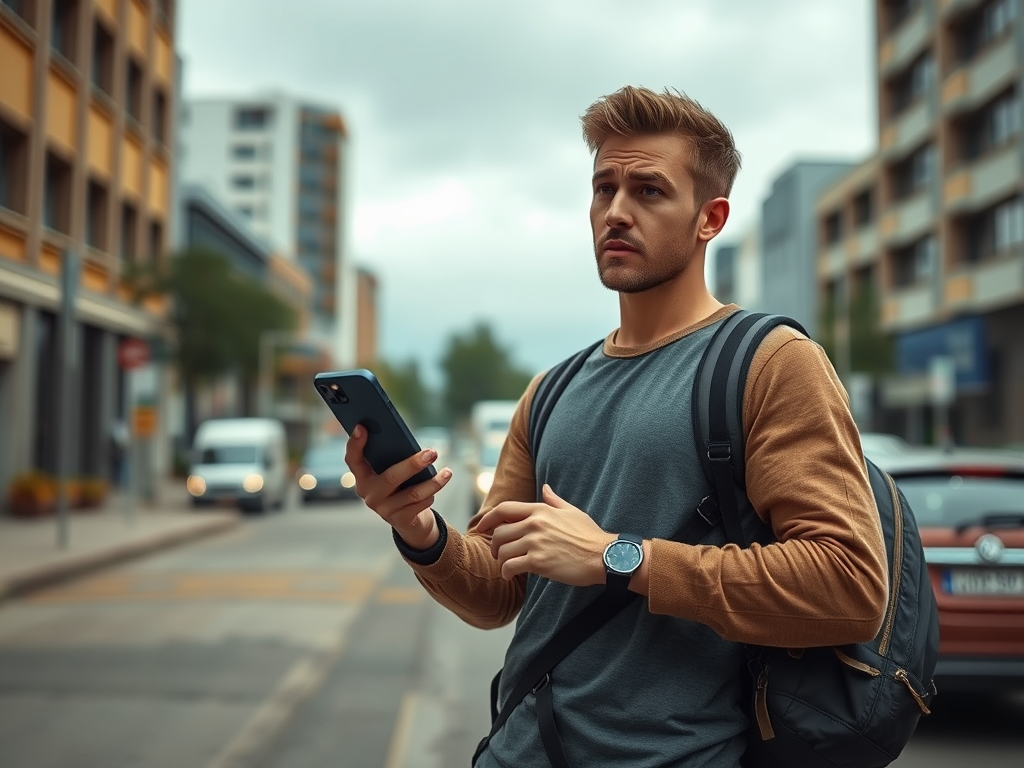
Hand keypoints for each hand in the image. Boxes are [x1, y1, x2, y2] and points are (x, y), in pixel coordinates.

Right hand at [344, 424, 452, 548]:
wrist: (409, 520)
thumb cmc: (402, 486)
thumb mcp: (394, 471)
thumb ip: (394, 458)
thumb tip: (409, 443)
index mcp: (363, 477)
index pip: (353, 460)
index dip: (355, 444)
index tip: (361, 427)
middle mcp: (369, 494)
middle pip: (391, 477)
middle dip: (413, 464)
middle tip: (432, 453)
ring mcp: (383, 509)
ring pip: (412, 493)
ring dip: (433, 482)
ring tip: (447, 472)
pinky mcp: (399, 520)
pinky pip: (420, 504)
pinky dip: (431, 494)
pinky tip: (437, 488)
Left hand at [475, 484, 614, 585]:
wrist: (603, 556)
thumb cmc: (589, 535)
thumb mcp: (572, 511)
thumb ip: (554, 500)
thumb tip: (546, 487)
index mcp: (540, 510)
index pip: (504, 509)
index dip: (488, 519)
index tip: (481, 527)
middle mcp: (535, 524)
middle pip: (499, 532)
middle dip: (494, 545)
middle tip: (498, 554)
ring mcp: (536, 542)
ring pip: (502, 551)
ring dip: (501, 560)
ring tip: (506, 566)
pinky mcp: (538, 562)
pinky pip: (510, 567)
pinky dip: (506, 573)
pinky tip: (511, 575)